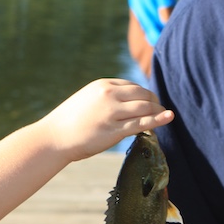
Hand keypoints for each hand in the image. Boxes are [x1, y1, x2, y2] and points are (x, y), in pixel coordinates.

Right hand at [38, 79, 172, 160]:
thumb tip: (124, 103)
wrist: (54, 137)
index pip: (132, 86)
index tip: (149, 101)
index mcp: (102, 85)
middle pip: (142, 94)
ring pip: (145, 107)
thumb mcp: (87, 100)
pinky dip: (158, 119)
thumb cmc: (68, 122)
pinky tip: (168, 116)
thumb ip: (105, 98)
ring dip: (157, 110)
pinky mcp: (114, 131)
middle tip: (159, 108)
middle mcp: (108, 95)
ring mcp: (112, 113)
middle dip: (154, 101)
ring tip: (163, 115)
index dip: (144, 94)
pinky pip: (141, 123)